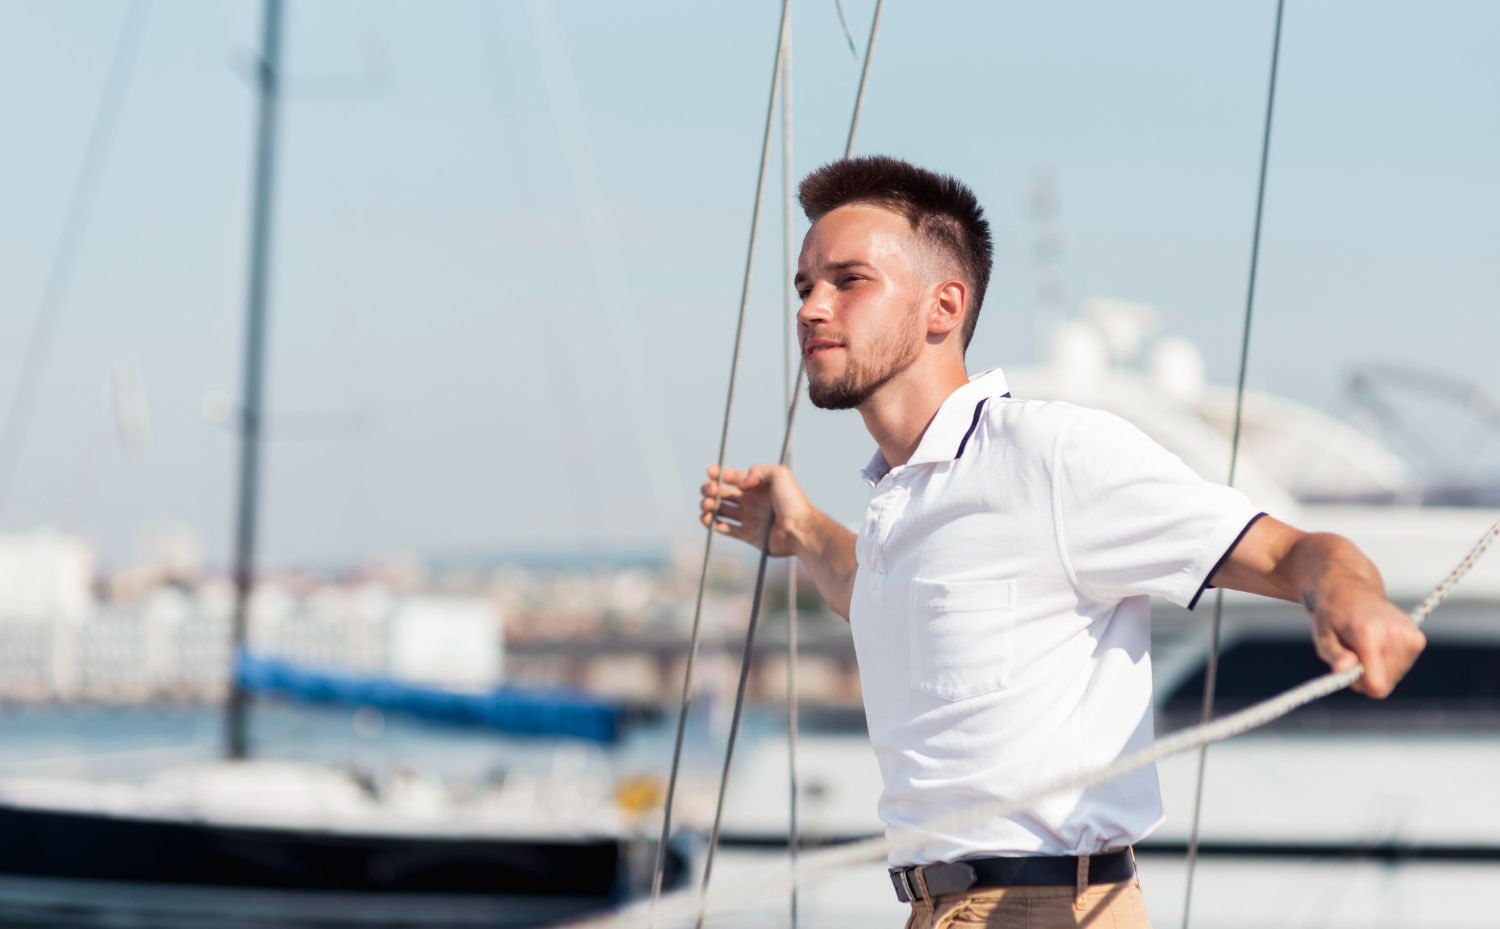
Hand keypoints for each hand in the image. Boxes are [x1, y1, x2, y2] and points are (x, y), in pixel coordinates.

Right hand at [699, 464, 812, 556]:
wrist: (800, 529)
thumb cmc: (793, 501)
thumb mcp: (780, 474)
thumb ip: (758, 470)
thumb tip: (740, 485)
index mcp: (756, 486)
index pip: (732, 477)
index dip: (719, 474)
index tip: (711, 472)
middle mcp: (750, 501)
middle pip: (722, 493)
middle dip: (710, 490)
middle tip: (710, 492)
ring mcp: (748, 518)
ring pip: (720, 510)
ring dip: (708, 506)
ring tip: (706, 506)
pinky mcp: (747, 535)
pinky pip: (725, 529)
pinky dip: (712, 524)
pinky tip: (708, 519)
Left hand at [1307, 587, 1425, 698]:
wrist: (1350, 590)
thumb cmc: (1333, 616)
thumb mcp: (1323, 636)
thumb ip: (1334, 656)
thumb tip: (1344, 670)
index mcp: (1368, 635)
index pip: (1377, 684)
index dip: (1361, 685)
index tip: (1349, 671)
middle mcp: (1393, 634)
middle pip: (1386, 682)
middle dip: (1367, 675)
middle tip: (1353, 654)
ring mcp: (1409, 635)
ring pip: (1395, 675)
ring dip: (1378, 666)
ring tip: (1365, 644)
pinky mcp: (1417, 638)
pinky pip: (1404, 665)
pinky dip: (1390, 660)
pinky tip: (1378, 643)